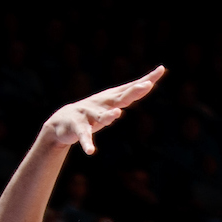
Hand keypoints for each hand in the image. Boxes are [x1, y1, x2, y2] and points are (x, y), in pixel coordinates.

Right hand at [44, 66, 164, 155]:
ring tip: (117, 114)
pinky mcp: (77, 127)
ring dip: (108, 116)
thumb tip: (147, 85)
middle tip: (146, 85)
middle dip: (133, 92)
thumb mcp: (110, 104)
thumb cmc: (90, 114)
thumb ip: (126, 96)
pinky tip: (90, 151)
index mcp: (111, 99)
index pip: (131, 89)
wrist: (61, 121)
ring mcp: (89, 115)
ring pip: (101, 116)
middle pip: (120, 97)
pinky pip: (83, 136)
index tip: (161, 70)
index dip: (145, 81)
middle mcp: (102, 103)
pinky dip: (87, 143)